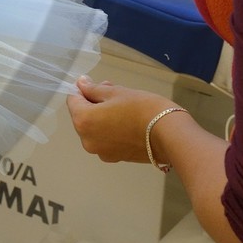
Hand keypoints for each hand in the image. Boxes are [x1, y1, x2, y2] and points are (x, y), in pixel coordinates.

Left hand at [66, 75, 180, 164]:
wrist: (170, 135)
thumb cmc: (142, 108)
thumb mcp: (117, 92)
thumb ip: (94, 89)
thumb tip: (80, 84)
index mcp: (83, 121)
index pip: (72, 100)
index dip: (83, 90)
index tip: (98, 85)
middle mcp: (86, 140)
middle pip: (82, 116)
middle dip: (94, 102)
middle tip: (113, 91)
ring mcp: (100, 152)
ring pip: (94, 128)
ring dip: (102, 116)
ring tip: (123, 106)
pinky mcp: (114, 158)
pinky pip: (105, 139)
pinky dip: (110, 130)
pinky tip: (127, 122)